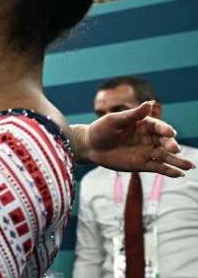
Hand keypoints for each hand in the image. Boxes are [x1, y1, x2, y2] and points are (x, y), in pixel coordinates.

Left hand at [79, 102, 193, 176]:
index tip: (170, 133)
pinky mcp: (142, 164)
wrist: (90, 147)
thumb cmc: (101, 129)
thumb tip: (150, 103)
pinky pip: (158, 168)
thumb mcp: (114, 120)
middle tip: (175, 149)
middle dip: (171, 145)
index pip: (159, 127)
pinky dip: (168, 171)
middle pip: (164, 142)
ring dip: (177, 161)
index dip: (165, 130)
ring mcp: (147, 152)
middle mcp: (149, 138)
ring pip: (165, 156)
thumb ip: (133, 114)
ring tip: (190, 166)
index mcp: (144, 124)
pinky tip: (178, 174)